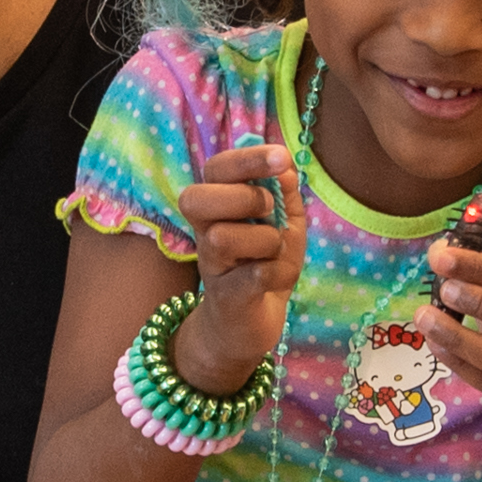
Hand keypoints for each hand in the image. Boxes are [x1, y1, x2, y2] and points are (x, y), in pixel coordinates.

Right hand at [170, 141, 303, 395]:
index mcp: (217, 206)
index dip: (245, 159)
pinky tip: (278, 276)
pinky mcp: (226, 297)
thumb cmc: (263, 265)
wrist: (248, 324)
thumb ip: (285, 194)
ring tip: (275, 250)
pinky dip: (278, 272)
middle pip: (196, 199)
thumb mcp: (284, 224)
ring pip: (222, 237)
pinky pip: (253, 275)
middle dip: (244, 196)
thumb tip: (285, 166)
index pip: (215, 169)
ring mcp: (211, 265)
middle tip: (269, 210)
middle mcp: (204, 231)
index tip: (281, 157)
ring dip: (265, 240)